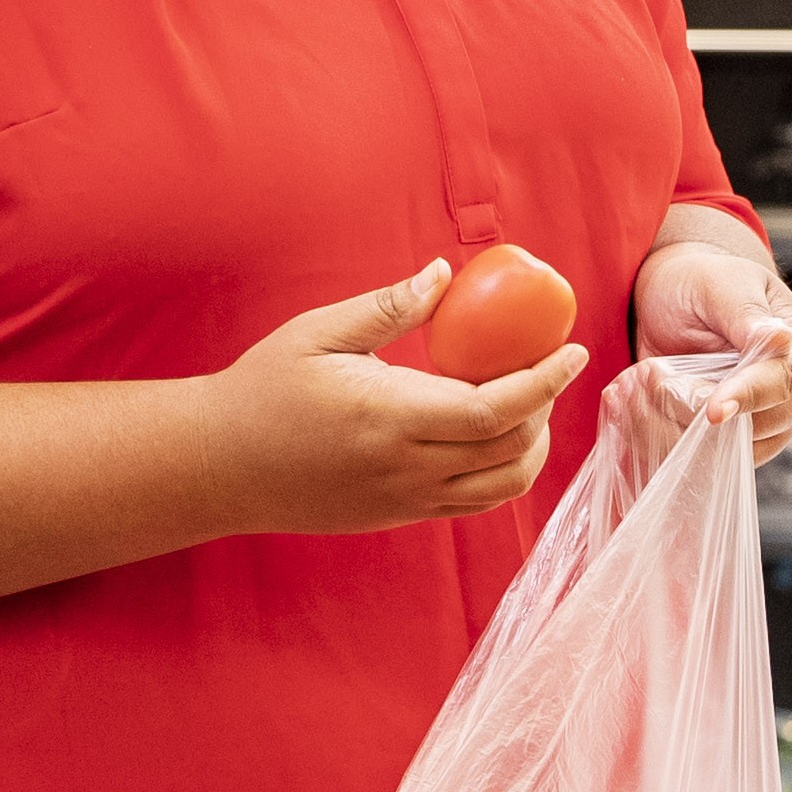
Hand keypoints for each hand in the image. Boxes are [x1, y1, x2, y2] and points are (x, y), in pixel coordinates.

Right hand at [195, 264, 588, 533]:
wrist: (219, 466)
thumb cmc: (263, 390)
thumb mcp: (319, 334)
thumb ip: (388, 306)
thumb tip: (446, 275)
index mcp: (390, 417)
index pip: (495, 409)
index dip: (546, 382)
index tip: (573, 351)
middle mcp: (407, 468)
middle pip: (512, 449)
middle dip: (545, 406)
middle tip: (544, 365)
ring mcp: (406, 500)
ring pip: (502, 485)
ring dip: (531, 445)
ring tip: (524, 402)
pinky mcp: (400, 516)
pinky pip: (474, 501)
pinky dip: (502, 470)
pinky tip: (493, 433)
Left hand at [633, 221, 791, 455]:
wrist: (671, 301)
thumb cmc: (699, 284)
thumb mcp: (719, 284)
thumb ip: (746, 314)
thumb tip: (781, 339)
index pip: (786, 381)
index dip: (749, 397)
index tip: (714, 409)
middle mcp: (789, 392)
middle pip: (758, 426)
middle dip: (699, 411)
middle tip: (653, 377)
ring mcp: (761, 423)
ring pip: (725, 450)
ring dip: (675, 424)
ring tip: (642, 385)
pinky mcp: (730, 444)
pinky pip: (702, 458)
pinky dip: (664, 437)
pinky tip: (642, 405)